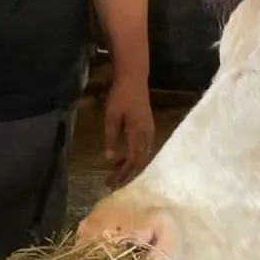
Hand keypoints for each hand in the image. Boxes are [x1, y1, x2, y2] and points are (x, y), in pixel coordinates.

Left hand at [103, 73, 154, 188]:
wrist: (134, 78)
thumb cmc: (120, 95)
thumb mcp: (111, 116)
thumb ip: (110, 137)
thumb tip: (109, 157)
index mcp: (138, 133)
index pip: (132, 160)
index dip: (122, 173)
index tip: (111, 182)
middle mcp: (148, 134)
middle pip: (140, 160)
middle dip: (127, 173)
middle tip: (113, 182)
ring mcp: (150, 130)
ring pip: (144, 155)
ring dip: (131, 165)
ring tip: (117, 171)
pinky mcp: (148, 126)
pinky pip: (145, 147)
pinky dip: (136, 156)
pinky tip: (126, 157)